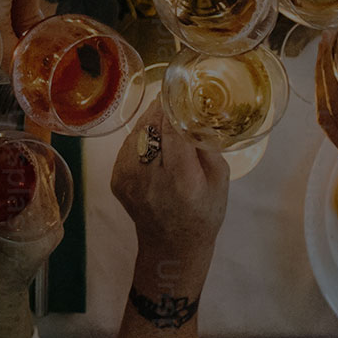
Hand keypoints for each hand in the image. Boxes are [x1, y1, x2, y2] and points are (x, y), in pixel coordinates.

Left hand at [109, 98, 227, 284]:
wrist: (171, 247)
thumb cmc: (203, 215)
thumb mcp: (220, 182)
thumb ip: (207, 146)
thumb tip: (197, 112)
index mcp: (181, 178)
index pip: (172, 129)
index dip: (173, 106)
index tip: (178, 90)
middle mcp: (150, 176)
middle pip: (151, 127)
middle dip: (161, 110)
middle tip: (173, 99)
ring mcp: (129, 178)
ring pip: (136, 133)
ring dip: (150, 122)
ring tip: (164, 118)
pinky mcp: (117, 179)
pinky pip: (128, 146)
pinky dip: (140, 138)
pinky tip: (153, 143)